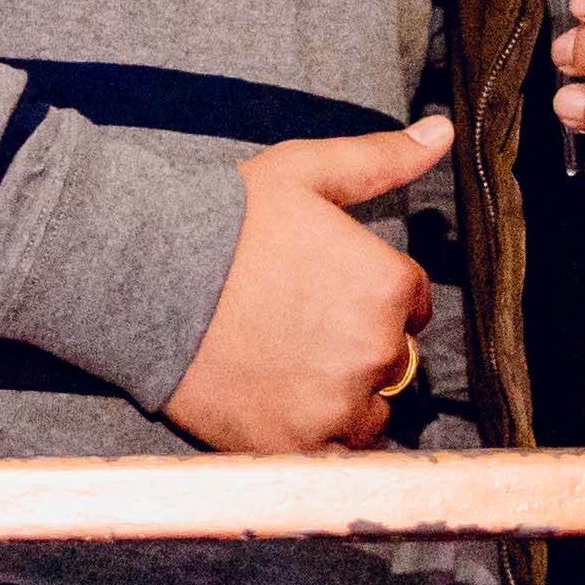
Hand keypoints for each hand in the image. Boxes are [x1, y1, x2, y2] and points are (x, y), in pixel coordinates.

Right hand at [164, 116, 448, 452]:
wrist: (142, 276)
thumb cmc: (225, 221)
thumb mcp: (307, 173)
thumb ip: (383, 159)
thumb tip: (442, 130)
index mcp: (390, 286)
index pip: (414, 304)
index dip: (369, 294)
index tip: (322, 288)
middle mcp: (375, 351)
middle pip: (392, 361)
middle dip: (356, 346)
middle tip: (294, 324)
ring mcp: (335, 405)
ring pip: (366, 413)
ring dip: (338, 397)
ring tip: (281, 364)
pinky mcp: (294, 446)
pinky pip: (327, 453)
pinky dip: (308, 435)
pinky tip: (270, 399)